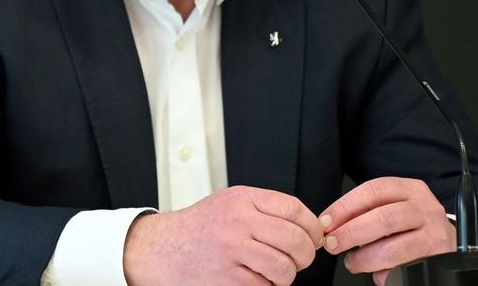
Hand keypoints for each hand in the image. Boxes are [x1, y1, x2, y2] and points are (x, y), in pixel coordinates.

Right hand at [123, 185, 323, 285]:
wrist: (161, 250)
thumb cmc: (200, 228)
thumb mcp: (230, 204)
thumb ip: (265, 210)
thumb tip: (309, 227)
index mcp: (243, 199)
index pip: (295, 209)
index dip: (313, 227)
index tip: (315, 237)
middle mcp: (238, 222)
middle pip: (296, 240)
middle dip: (306, 255)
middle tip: (300, 260)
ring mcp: (232, 251)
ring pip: (284, 268)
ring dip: (286, 276)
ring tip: (274, 273)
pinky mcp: (226, 279)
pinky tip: (255, 280)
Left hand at [319, 177, 455, 285]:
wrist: (449, 244)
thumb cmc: (413, 226)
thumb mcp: (394, 210)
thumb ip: (367, 215)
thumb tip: (334, 229)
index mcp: (409, 189)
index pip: (373, 190)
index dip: (345, 206)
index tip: (326, 222)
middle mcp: (425, 207)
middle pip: (383, 217)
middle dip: (351, 232)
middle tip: (333, 244)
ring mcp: (435, 232)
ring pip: (394, 246)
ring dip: (366, 258)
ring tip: (353, 263)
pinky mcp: (438, 256)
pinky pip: (406, 266)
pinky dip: (387, 272)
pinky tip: (378, 274)